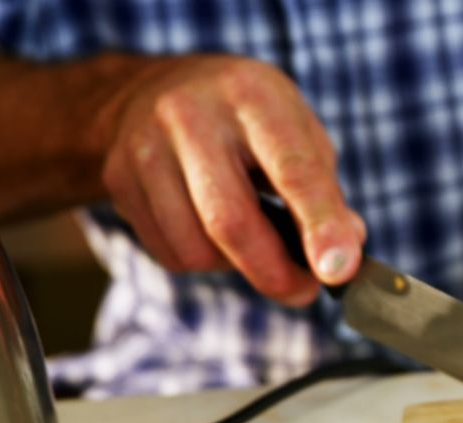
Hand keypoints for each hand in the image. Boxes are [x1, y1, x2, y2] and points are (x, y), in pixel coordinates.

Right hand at [100, 55, 364, 306]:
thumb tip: (344, 255)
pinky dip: (202, 261)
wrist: (153, 91)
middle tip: (304, 291)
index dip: (320, 225)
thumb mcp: (296, 132)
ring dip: (235, 267)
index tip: (339, 272)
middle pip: (230, 220)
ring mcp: (146, 147)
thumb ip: (323, 191)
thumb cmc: (246, 120)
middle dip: (274, 272)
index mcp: (253, 95)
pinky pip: (169, 253)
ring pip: (196, 248)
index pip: (293, 170)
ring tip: (252, 242)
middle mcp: (192, 115)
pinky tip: (209, 230)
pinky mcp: (118, 179)